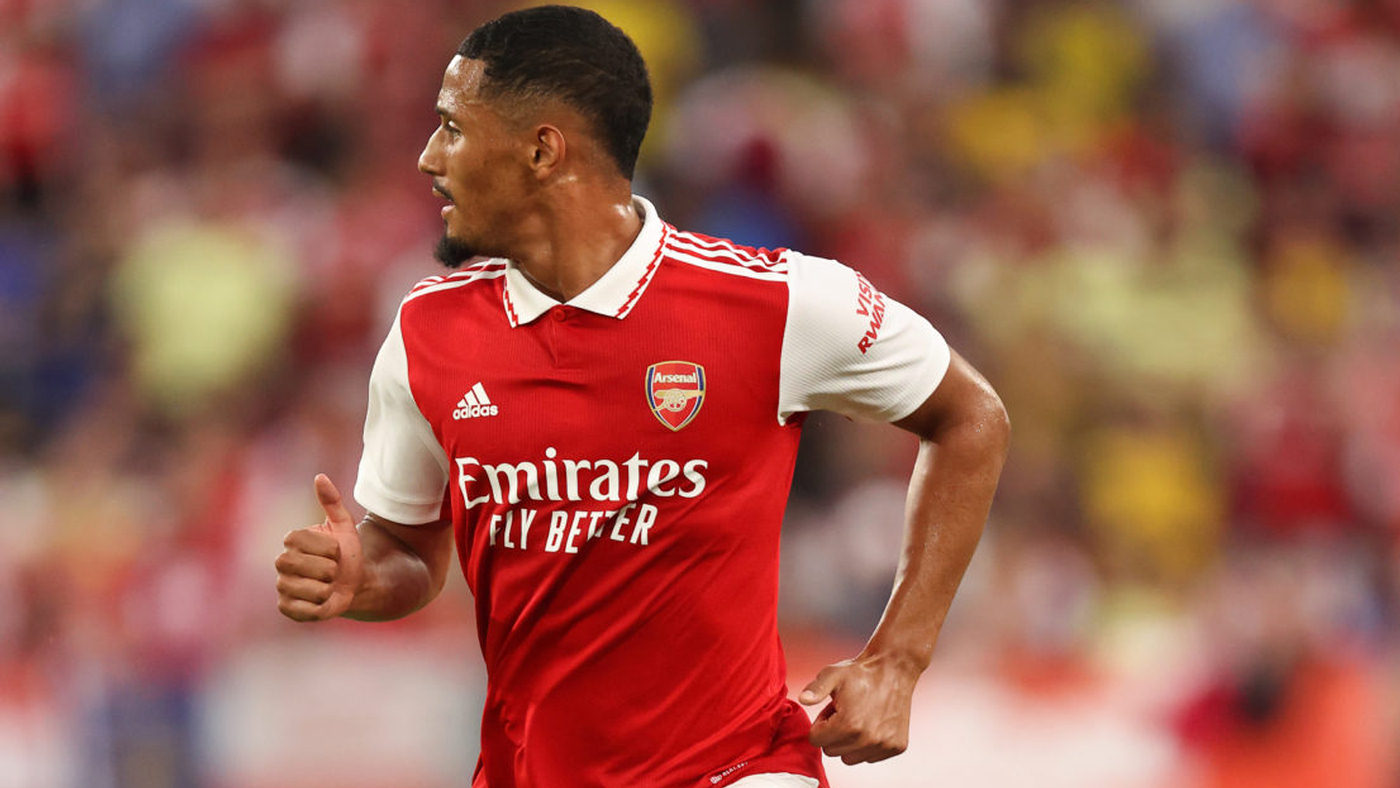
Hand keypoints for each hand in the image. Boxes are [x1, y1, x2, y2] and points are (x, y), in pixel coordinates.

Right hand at [275, 474, 364, 620]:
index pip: (309, 543)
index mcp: (292, 540)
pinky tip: (322, 601)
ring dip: (329, 589)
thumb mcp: (344, 526)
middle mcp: (281, 562)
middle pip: (307, 567)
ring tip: (328, 585)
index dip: (330, 549)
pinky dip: (322, 607)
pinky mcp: (286, 608)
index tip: (336, 551)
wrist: (354, 583)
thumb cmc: (347, 552)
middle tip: (332, 570)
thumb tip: (320, 476)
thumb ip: (332, 501)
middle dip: (330, 569)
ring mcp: (282, 586)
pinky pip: (307, 610)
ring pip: (312, 589)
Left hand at [798, 654, 920, 763]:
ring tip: (857, 718)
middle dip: (833, 733)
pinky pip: (870, 757)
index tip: (831, 710)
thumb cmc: (861, 672)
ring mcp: (884, 745)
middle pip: (831, 751)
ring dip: (849, 742)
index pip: (816, 740)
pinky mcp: (896, 747)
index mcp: (848, 725)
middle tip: (844, 712)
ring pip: (850, 758)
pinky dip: (867, 745)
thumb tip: (803, 699)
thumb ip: (815, 689)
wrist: (894, 669)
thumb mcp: (832, 675)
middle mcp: (867, 739)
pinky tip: (872, 724)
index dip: (820, 723)